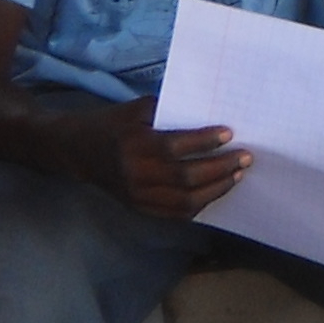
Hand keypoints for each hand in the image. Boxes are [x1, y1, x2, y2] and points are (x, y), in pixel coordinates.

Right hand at [102, 102, 248, 219]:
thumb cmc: (113, 123)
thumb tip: (210, 112)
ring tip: (237, 174)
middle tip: (245, 157)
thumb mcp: (136, 109)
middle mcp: (136, 174)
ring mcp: (137, 196)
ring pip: (185, 200)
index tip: (230, 134)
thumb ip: (169, 111)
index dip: (204, 141)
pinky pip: (176, 213)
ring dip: (217, 188)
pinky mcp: (139, 208)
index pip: (175, 147)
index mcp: (134, 145)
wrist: (78, 150)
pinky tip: (217, 191)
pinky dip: (200, 204)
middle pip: (186, 177)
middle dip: (221, 167)